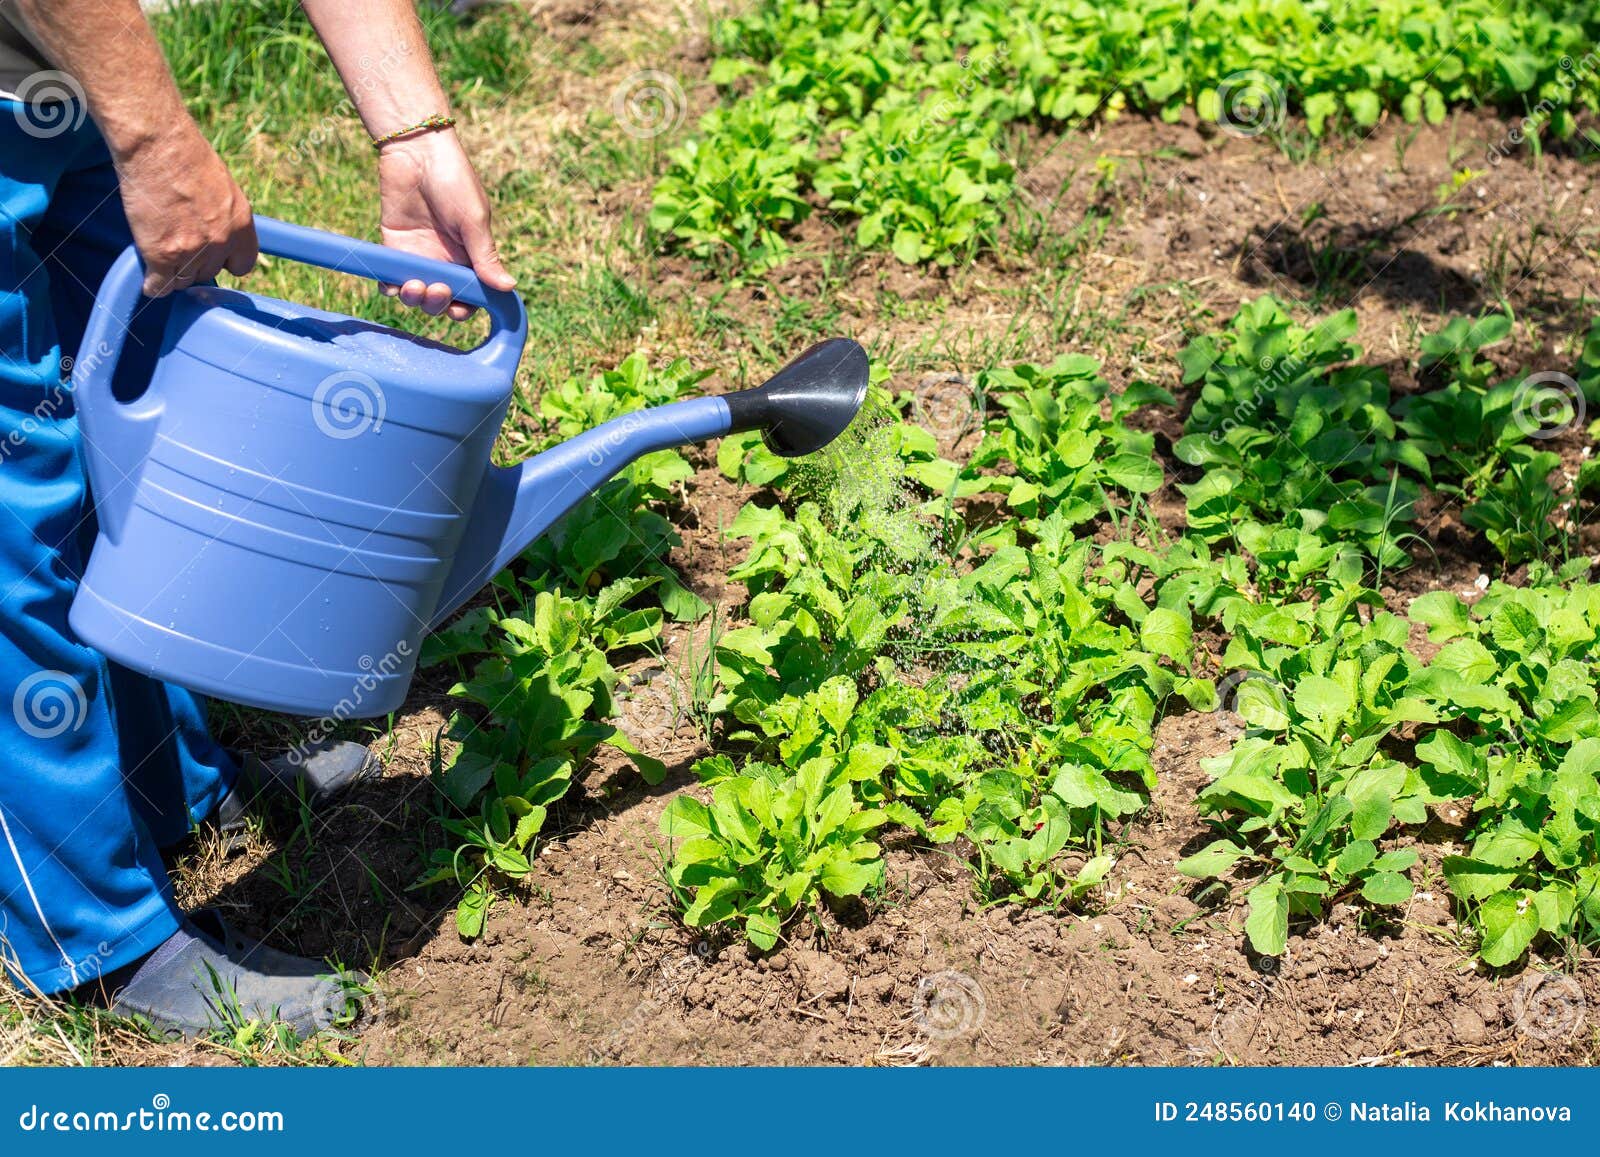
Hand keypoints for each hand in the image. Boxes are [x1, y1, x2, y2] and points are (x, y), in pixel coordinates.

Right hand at [114, 124, 257, 296]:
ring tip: (160, 257)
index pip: (241, 266)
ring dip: (172, 274)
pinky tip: (149, 278)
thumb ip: (223, 215)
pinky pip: (159, 287)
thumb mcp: (223, 187)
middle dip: (193, 263)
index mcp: (241, 225)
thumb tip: (216, 230)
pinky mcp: (162, 255)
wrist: (157, 145)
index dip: (224, 263)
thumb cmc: (185, 156)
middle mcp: (221, 242)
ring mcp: (192, 251)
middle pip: (208, 273)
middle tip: (176, 246)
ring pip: (183, 281)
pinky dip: (153, 286)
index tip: (211, 258)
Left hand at [376, 129, 514, 319]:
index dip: (465, 307)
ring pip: (416, 295)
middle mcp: (445, 260)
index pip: (470, 295)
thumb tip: (508, 288)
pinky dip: (391, 289)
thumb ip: (486, 257)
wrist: (416, 151)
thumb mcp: (474, 221)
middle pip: (442, 300)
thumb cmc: (454, 181)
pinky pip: (390, 279)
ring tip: (415, 286)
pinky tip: (394, 285)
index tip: (459, 308)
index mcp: (470, 256)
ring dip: (416, 300)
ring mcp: (418, 255)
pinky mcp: (393, 247)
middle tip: (436, 289)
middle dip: (439, 304)